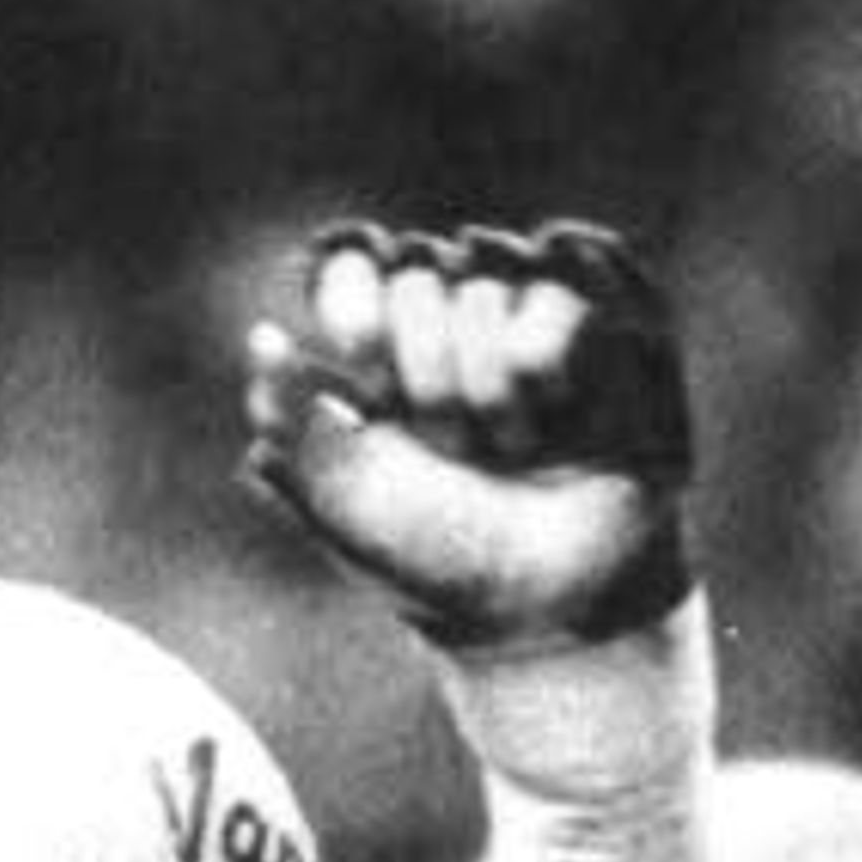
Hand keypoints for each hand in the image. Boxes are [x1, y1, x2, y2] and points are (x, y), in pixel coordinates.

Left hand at [241, 219, 697, 654]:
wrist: (550, 597)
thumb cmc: (441, 560)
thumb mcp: (344, 504)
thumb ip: (291, 425)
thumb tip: (261, 335)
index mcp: (382, 359)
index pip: (351, 264)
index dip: (353, 294)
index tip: (360, 354)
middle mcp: (452, 326)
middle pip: (416, 271)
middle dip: (423, 369)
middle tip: (449, 446)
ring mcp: (526, 315)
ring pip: (484, 277)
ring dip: (484, 381)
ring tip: (508, 448)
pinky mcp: (600, 320)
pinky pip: (554, 288)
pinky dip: (539, 357)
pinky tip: (553, 410)